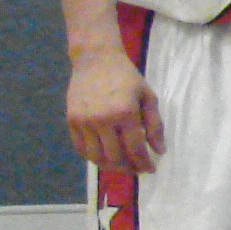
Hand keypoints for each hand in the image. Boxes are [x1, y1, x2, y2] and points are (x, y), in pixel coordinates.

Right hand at [66, 48, 164, 172]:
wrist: (96, 60)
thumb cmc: (127, 77)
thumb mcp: (148, 97)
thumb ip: (155, 125)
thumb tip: (159, 151)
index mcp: (125, 113)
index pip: (135, 148)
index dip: (144, 163)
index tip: (150, 169)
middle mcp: (102, 120)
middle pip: (115, 157)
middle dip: (128, 168)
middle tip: (137, 169)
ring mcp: (84, 121)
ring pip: (96, 156)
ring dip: (110, 166)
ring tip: (122, 166)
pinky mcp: (71, 121)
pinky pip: (81, 148)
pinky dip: (93, 157)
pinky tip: (104, 157)